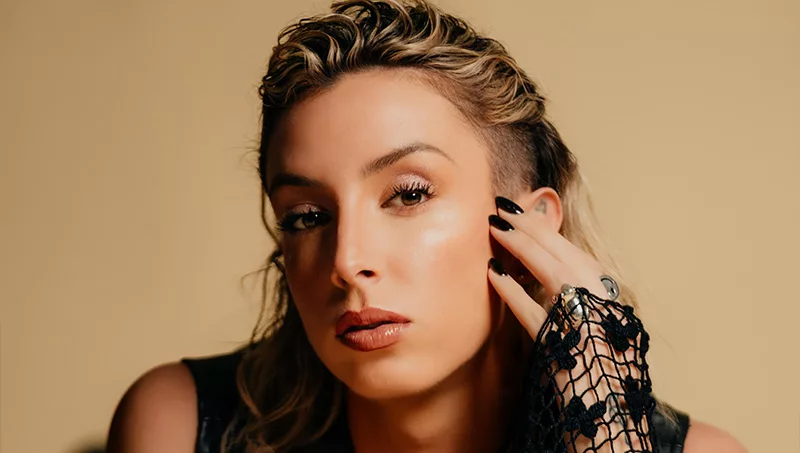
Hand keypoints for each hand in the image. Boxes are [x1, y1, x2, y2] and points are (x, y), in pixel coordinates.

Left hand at [486, 195, 651, 451]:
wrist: (606, 426)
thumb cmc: (592, 382)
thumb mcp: (586, 335)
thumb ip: (568, 306)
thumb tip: (535, 276)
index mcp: (611, 305)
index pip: (576, 257)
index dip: (548, 233)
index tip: (523, 213)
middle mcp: (606, 311)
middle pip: (567, 257)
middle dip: (533, 228)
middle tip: (502, 207)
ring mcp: (590, 328)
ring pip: (557, 274)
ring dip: (523, 247)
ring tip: (495, 228)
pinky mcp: (567, 350)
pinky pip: (537, 314)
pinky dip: (514, 292)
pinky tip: (493, 273)